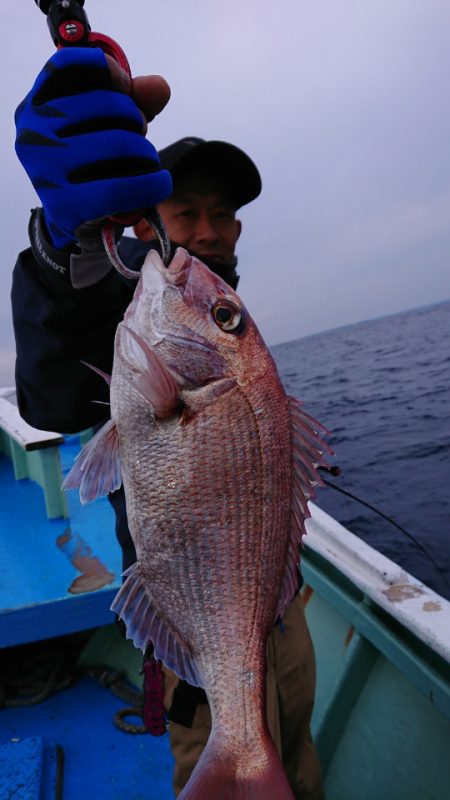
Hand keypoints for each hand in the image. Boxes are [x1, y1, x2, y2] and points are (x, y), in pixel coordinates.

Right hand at [15, 48, 171, 248]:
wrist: (73, 220)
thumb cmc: (91, 162)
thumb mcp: (107, 125)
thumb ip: (133, 99)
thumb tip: (158, 87)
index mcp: (37, 105)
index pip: (67, 66)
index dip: (106, 68)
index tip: (126, 85)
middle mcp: (33, 133)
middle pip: (106, 104)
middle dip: (137, 119)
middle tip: (141, 136)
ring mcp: (46, 170)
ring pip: (120, 144)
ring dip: (148, 153)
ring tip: (147, 162)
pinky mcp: (66, 205)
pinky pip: (123, 188)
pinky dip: (153, 184)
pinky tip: (161, 183)